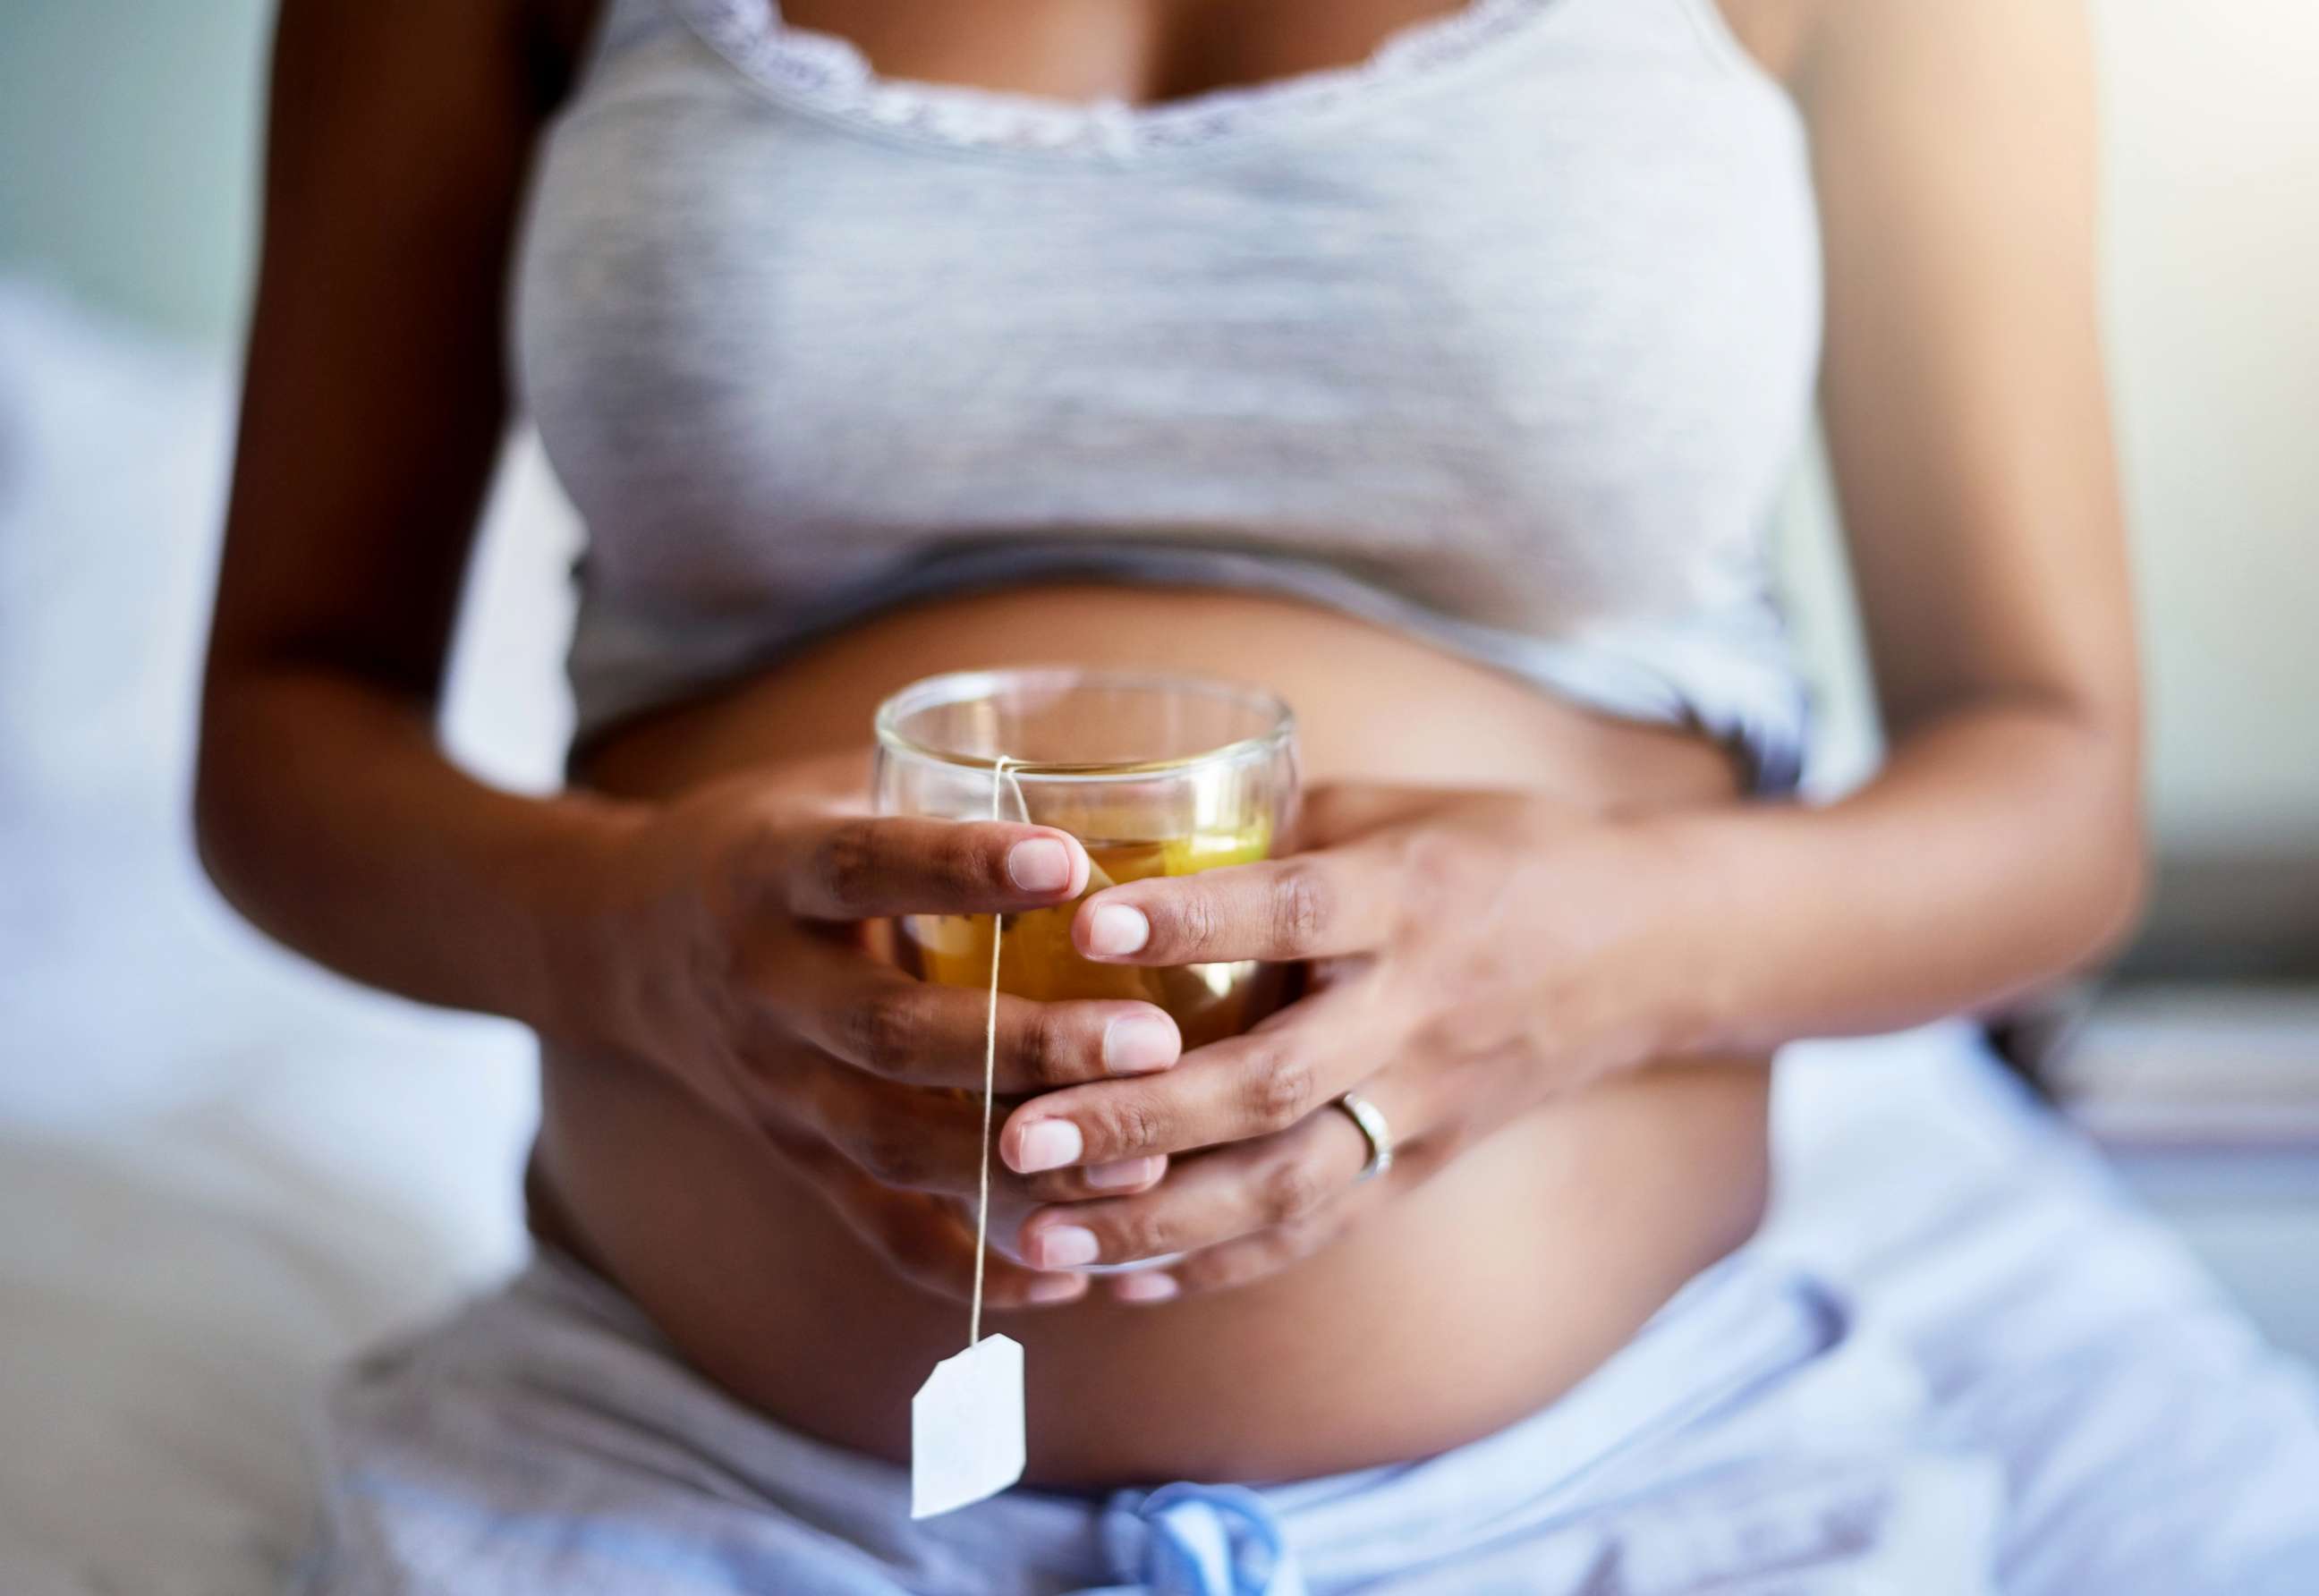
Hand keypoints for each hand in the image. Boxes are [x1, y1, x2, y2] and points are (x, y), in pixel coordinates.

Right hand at [570, 751, 1187, 1308]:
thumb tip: (1120, 769)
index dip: (960, 868)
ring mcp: (777, 1089)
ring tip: (1144, 1163)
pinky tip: (1073, 1273)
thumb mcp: (827, 790)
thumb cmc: (770, 847)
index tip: (1069, 862)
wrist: (619, 945)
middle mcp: (765, 988)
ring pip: (895, 1142)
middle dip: (1027, 1045)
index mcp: (768, 874)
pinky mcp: (797, 1160)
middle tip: (1153, 1042)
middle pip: (893, 1031)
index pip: (863, 865)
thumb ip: (942, 788)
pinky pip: (882, 1230)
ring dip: (1021, 1164)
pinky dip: (974, 1265)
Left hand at [998, 784, 1694, 1300]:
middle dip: (1138, 1119)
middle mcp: (1414, 1011)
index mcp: (1408, 898)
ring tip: (1039, 1236)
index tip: (1087, 927)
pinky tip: (1121, 1281)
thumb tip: (1128, 824)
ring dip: (1157, 1221)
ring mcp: (1423, 1103)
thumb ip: (1273, 827)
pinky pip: (1318, 1230)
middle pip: (1272, 1080)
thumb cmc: (1500, 854)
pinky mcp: (1426, 1165)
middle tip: (1018, 1135)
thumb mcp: (1397, 811)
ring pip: (1287, 1183)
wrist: (1647, 949)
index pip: (1292, 912)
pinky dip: (1217, 1263)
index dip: (1192, 921)